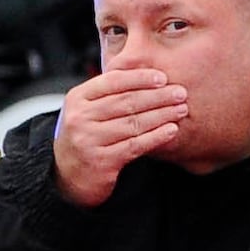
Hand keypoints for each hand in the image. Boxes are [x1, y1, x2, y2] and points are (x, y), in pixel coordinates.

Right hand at [54, 71, 185, 206]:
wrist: (68, 174)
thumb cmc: (85, 136)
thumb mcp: (87, 110)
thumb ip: (109, 94)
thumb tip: (147, 76)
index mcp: (78, 98)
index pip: (112, 81)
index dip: (140, 78)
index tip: (163, 78)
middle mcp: (80, 117)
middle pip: (126, 102)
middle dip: (157, 96)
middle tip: (180, 93)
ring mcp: (89, 139)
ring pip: (133, 123)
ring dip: (162, 115)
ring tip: (181, 110)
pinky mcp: (102, 161)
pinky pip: (135, 145)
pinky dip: (156, 137)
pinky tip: (171, 130)